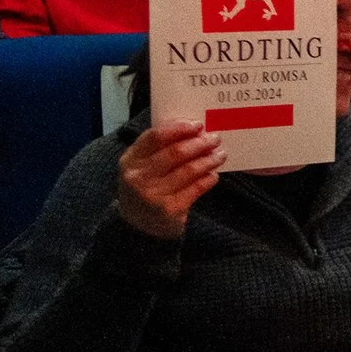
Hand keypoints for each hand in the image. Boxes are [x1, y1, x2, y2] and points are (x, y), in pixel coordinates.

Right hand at [116, 121, 224, 238]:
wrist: (138, 226)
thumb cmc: (146, 187)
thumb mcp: (142, 166)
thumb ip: (160, 147)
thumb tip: (195, 129)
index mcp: (130, 160)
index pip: (155, 137)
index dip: (179, 128)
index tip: (198, 125)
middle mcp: (139, 177)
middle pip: (176, 152)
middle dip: (200, 143)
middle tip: (215, 138)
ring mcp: (153, 195)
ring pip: (190, 169)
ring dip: (209, 160)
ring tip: (220, 155)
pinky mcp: (169, 210)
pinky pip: (196, 188)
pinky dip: (209, 179)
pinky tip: (213, 175)